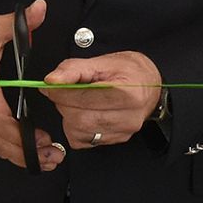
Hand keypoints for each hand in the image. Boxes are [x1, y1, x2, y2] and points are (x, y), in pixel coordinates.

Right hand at [0, 0, 64, 170]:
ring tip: (47, 161)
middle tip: (53, 157)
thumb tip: (40, 7)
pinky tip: (28, 156)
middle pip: (0, 139)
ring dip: (20, 156)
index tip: (41, 139)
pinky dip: (9, 151)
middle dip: (27, 152)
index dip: (19, 133)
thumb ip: (17, 22)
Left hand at [43, 50, 164, 149]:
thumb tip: (52, 80)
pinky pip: (83, 140)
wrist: (150, 84)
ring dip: (69, 116)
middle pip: (79, 118)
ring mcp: (123, 130)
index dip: (61, 92)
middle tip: (65, 93)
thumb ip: (74, 69)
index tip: (52, 86)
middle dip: (64, 105)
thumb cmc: (131, 72)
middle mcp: (128, 116)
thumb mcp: (103, 62)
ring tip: (78, 102)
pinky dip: (76, 128)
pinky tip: (86, 114)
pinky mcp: (115, 139)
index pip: (83, 98)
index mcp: (127, 93)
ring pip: (79, 131)